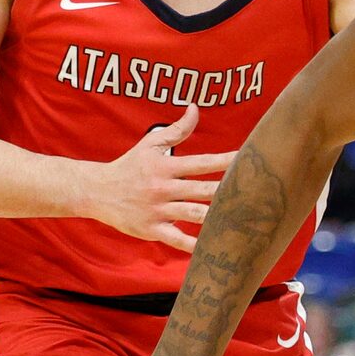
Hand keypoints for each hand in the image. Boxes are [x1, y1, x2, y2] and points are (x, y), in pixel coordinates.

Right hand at [95, 105, 236, 253]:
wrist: (97, 191)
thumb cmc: (130, 166)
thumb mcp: (150, 144)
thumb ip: (177, 129)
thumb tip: (195, 108)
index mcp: (166, 167)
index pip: (202, 163)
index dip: (226, 161)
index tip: (249, 160)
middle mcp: (163, 188)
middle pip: (203, 190)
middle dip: (229, 192)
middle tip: (257, 194)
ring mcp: (158, 211)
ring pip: (194, 215)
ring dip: (218, 218)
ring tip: (244, 221)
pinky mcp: (152, 230)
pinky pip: (177, 240)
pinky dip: (195, 245)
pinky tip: (215, 248)